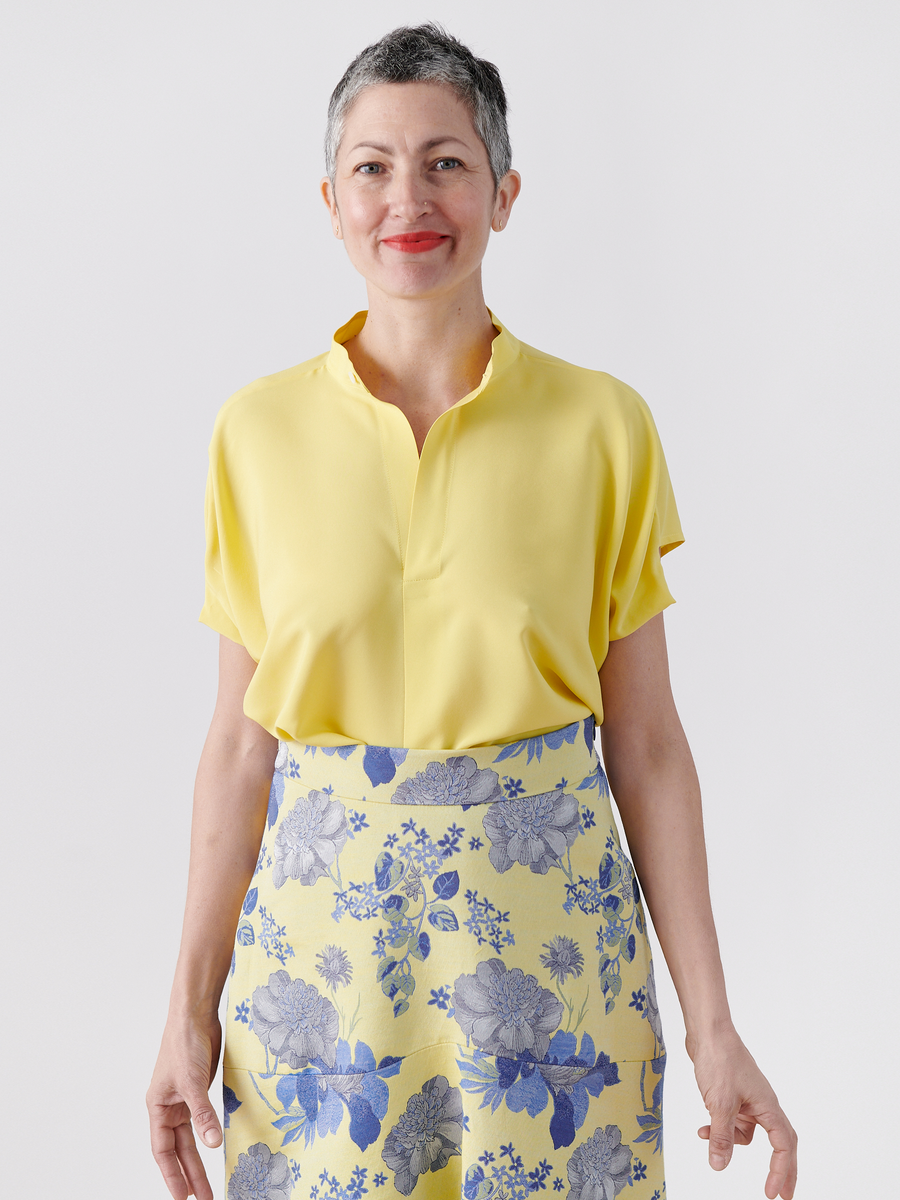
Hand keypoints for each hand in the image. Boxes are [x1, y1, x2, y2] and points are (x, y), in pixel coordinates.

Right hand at [147, 1012, 222, 1199]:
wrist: (196, 1015)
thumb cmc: (184, 1044)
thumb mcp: (192, 1082)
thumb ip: (202, 1113)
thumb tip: (212, 1144)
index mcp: (158, 1107)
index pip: (163, 1151)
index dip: (172, 1175)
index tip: (182, 1198)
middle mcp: (169, 1107)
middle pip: (178, 1150)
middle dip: (189, 1174)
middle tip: (202, 1198)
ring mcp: (185, 1099)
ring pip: (191, 1138)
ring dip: (200, 1160)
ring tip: (210, 1185)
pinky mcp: (200, 1090)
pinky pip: (203, 1120)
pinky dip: (209, 1135)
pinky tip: (216, 1147)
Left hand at [689, 1027, 796, 1198]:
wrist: (708, 1032)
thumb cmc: (720, 1060)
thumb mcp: (719, 1104)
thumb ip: (722, 1136)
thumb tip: (720, 1166)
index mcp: (768, 1107)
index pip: (784, 1146)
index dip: (781, 1171)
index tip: (772, 1193)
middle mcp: (763, 1104)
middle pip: (779, 1142)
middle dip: (779, 1169)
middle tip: (780, 1194)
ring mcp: (750, 1099)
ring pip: (750, 1131)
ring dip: (732, 1141)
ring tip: (711, 1141)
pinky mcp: (735, 1094)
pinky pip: (734, 1120)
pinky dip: (721, 1127)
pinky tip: (703, 1128)